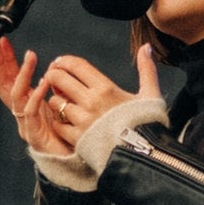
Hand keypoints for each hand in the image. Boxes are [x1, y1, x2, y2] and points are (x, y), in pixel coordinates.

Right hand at [0, 37, 69, 153]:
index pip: (8, 78)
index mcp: (26, 103)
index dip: (3, 60)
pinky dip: (35, 97)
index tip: (1, 42)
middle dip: (0, 63)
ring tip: (31, 56)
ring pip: (15, 96)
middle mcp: (21, 112)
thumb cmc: (68, 132)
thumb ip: (54, 88)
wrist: (73, 161)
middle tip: (0, 43)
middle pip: (3, 84)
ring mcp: (25, 124)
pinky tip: (43, 84)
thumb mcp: (59, 104)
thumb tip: (53, 67)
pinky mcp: (34, 135)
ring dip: (22, 74)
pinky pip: (30, 113)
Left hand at [38, 44, 161, 150]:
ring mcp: (83, 121)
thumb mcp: (150, 95)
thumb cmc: (147, 126)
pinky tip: (66, 121)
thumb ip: (146, 69)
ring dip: (56, 100)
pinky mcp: (78, 139)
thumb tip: (146, 47)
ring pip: (56, 103)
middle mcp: (92, 102)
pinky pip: (58, 125)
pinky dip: (59, 122)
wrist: (144, 157)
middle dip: (53, 76)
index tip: (59, 63)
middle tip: (54, 79)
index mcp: (106, 89)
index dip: (63, 61)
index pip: (76, 66)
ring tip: (62, 102)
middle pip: (59, 79)